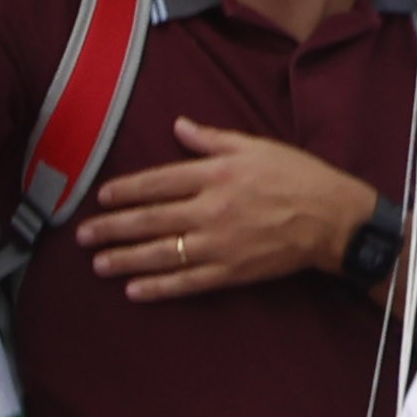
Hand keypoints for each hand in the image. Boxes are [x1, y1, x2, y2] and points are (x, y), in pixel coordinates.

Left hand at [81, 121, 377, 296]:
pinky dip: (157, 288)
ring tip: (99, 263)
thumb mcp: (258, 146)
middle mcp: (211, 209)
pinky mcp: (228, 271)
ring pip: (159, 253)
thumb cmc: (298, 176)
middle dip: (112, 227)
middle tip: (83, 235)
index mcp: (218, 174)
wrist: (332, 218)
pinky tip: (133, 290)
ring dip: (124, 259)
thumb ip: (214, 139)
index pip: (159, 181)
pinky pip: (184, 282)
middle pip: (150, 219)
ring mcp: (218, 243)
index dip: (126, 190)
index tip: (102, 197)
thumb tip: (178, 126)